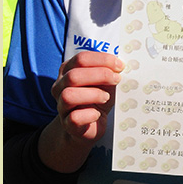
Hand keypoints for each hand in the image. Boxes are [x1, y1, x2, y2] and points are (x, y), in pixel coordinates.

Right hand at [40, 52, 124, 172]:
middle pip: (73, 75)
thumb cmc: (97, 98)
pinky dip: (89, 114)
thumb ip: (109, 71)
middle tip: (116, 79)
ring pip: (69, 95)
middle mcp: (60, 87)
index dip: (102, 60)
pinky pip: (74, 118)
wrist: (89, 125)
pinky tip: (98, 114)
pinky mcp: (68, 124)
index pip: (81, 58)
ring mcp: (62, 106)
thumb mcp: (104, 82)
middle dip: (100, 75)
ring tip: (106, 97)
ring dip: (93, 94)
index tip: (119, 65)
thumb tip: (122, 64)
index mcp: (68, 71)